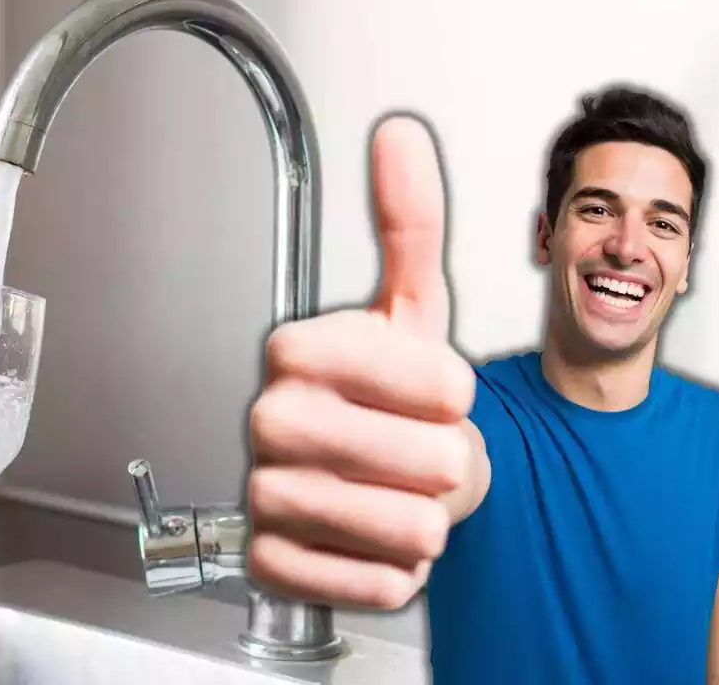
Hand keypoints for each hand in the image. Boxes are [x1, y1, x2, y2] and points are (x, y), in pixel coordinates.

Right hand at [246, 115, 481, 609]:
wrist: (356, 475)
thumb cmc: (387, 395)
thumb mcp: (408, 308)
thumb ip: (407, 222)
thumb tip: (397, 136)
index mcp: (298, 349)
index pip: (440, 384)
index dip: (453, 396)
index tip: (429, 392)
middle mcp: (270, 417)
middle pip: (433, 460)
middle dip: (445, 464)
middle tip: (408, 448)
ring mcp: (265, 492)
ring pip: (412, 527)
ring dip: (423, 519)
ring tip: (390, 491)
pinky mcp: (272, 561)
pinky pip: (380, 582)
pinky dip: (394, 568)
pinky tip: (367, 534)